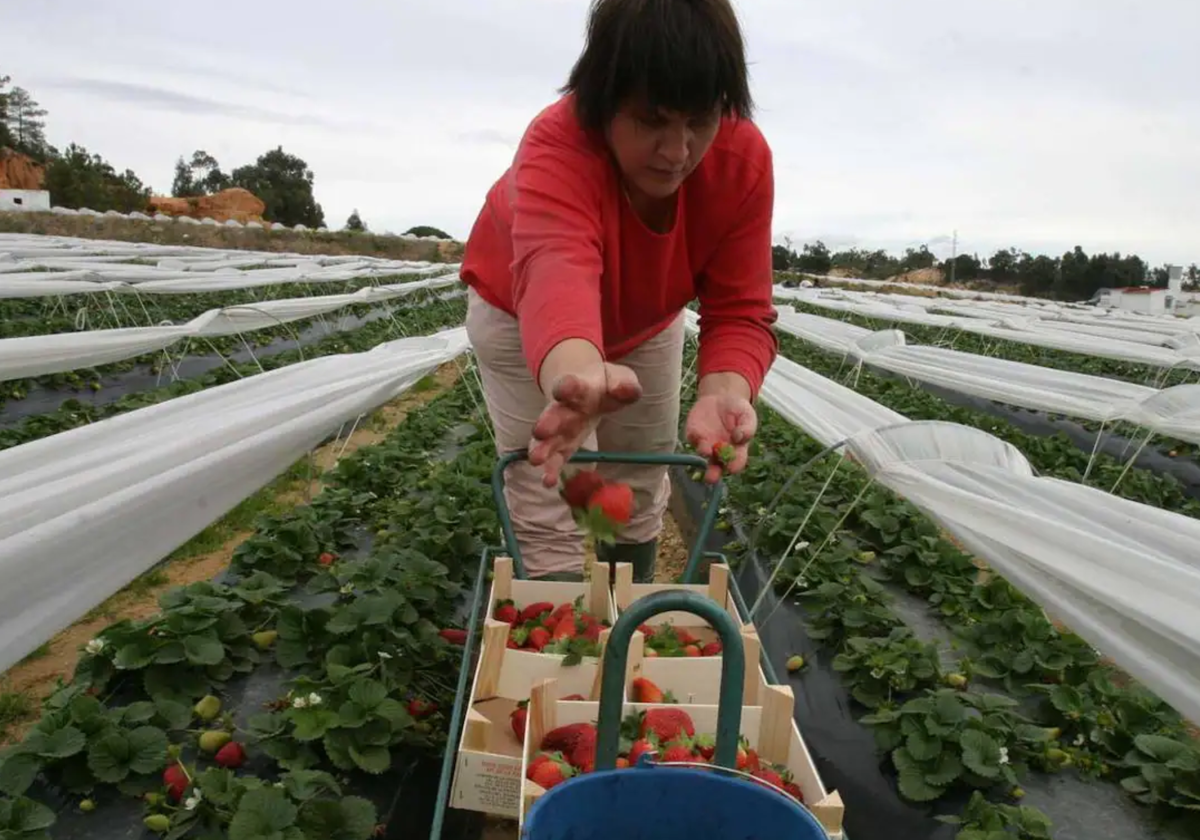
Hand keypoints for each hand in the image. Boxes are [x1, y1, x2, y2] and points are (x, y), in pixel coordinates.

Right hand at [529, 361, 641, 485]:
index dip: (567, 386)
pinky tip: (547, 482)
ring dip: (542, 449)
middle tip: (540, 430)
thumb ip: (624, 385)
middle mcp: (564, 408)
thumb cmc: (603, 386)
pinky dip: (550, 470)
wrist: (586, 390)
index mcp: (579, 388)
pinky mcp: (562, 446)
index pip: (571, 385)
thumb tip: (625, 390)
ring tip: (535, 460)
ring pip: (549, 439)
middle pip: (555, 414)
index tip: (562, 389)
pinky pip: (555, 458)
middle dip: (548, 422)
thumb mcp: (618, 379)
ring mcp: (560, 429)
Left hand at [685, 392, 757, 483]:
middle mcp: (720, 451)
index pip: (736, 463)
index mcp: (737, 450)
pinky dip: (694, 438)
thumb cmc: (738, 410)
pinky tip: (697, 433)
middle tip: (711, 478)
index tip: (732, 467)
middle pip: (716, 467)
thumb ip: (747, 427)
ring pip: (703, 453)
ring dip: (704, 453)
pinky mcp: (694, 434)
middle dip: (713, 474)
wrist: (722, 397)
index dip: (734, 466)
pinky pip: (692, 438)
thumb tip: (739, 437)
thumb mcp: (748, 416)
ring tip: (707, 450)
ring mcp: (706, 443)